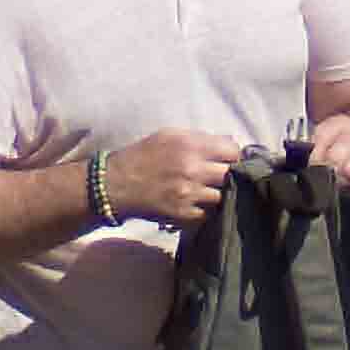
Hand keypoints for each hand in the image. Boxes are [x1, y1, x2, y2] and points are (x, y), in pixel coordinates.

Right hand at [104, 127, 239, 230]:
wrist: (116, 184)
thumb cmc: (143, 155)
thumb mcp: (169, 135)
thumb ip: (200, 138)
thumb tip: (228, 143)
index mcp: (190, 145)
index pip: (232, 151)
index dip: (233, 155)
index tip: (228, 159)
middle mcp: (192, 169)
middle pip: (231, 174)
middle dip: (229, 174)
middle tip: (221, 176)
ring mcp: (189, 194)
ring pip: (222, 195)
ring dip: (219, 193)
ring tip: (209, 190)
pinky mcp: (184, 214)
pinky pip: (208, 213)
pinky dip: (206, 209)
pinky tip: (198, 203)